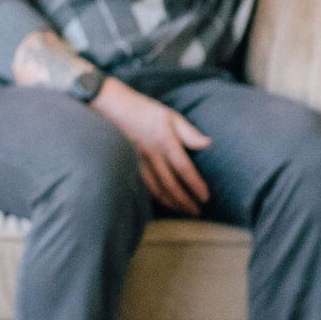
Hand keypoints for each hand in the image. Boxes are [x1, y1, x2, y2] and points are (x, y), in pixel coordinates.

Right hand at [94, 77, 211, 212]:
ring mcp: (139, 161)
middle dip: (184, 201)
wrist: (112, 107)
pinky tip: (162, 202)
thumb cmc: (144, 109)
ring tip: (182, 211)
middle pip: (171, 184)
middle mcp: (152, 155)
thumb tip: (208, 144)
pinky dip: (154, 197)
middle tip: (196, 212)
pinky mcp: (129, 164)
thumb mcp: (170, 115)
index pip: (184, 169)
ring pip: (156, 188)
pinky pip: (144, 186)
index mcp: (165, 141)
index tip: (205, 198)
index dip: (195, 185)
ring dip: (171, 202)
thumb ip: (189, 132)